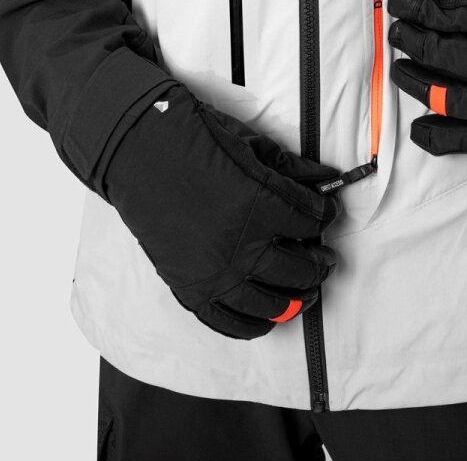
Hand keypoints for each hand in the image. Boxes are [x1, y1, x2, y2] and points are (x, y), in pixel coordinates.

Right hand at [103, 85, 339, 339]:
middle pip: (299, 269)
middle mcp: (241, 247)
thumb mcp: (253, 146)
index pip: (312, 220)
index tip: (327, 212)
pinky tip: (266, 319)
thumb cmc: (195, 140)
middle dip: (319, 263)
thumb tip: (328, 179)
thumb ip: (294, 169)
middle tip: (326, 260)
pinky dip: (251, 325)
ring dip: (296, 299)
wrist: (138, 150)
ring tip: (307, 292)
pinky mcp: (188, 286)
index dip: (325, 214)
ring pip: (270, 302)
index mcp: (262, 206)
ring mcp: (214, 272)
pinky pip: (226, 321)